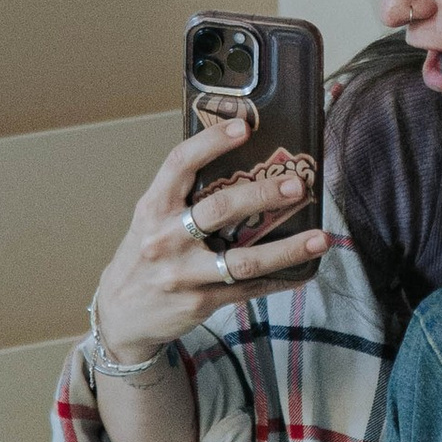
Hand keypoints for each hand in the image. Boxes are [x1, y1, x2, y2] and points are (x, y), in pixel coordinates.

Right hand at [88, 112, 329, 357]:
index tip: (244, 127)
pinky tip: (304, 271)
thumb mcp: (152, 221)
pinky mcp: (200, 302)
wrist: (121, 314)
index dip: (211, 142)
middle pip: (220, 209)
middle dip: (263, 194)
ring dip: (287, 248)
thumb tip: (241, 165)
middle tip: (298, 184)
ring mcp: (184, 273)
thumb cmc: (144, 258)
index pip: (180, 164)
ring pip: (244, 260)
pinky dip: (280, 279)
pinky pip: (248, 289)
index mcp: (154, 208)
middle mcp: (166, 238)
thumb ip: (184, 197)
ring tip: (320, 238)